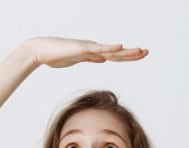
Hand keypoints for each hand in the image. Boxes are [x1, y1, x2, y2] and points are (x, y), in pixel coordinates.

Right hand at [25, 36, 147, 68]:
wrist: (41, 50)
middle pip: (117, 53)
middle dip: (132, 53)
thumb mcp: (77, 60)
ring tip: (140, 51)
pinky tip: (121, 47)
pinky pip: (98, 49)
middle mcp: (93, 49)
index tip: (140, 55)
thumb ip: (90, 59)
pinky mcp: (82, 48)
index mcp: (93, 53)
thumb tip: (102, 60)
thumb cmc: (55, 55)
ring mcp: (88, 48)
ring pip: (112, 51)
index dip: (128, 56)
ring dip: (127, 52)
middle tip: (147, 52)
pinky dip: (110, 48)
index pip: (114, 56)